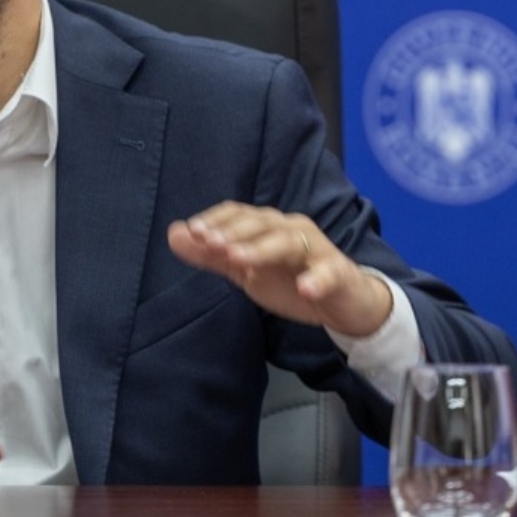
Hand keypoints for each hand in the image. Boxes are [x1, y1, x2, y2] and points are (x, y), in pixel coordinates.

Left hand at [168, 201, 390, 336]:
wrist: (342, 302)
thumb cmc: (290, 279)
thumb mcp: (245, 270)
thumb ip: (211, 255)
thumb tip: (174, 234)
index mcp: (267, 227)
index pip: (238, 213)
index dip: (216, 220)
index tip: (193, 232)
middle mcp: (290, 229)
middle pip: (261, 223)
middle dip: (234, 233)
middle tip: (211, 244)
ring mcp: (316, 249)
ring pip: (288, 243)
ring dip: (262, 250)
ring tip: (239, 260)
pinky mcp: (338, 273)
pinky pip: (328, 272)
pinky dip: (318, 279)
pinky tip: (305, 289)